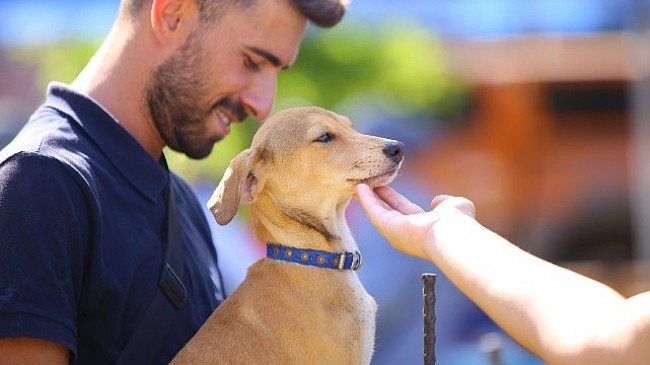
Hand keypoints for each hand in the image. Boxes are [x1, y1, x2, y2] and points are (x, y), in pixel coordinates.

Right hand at [354, 184, 475, 259]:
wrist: (453, 234)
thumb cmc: (457, 222)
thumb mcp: (453, 205)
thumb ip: (444, 202)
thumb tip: (437, 200)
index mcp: (420, 226)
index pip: (402, 209)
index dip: (391, 198)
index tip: (382, 187)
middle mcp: (405, 231)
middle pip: (385, 212)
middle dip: (375, 198)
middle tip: (364, 185)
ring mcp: (394, 231)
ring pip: (377, 212)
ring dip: (367, 199)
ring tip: (358, 184)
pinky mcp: (388, 227)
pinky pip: (374, 211)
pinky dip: (366, 200)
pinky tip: (360, 188)